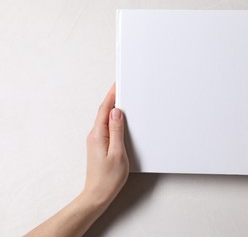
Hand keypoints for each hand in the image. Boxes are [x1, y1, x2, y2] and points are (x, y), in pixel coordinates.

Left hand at [26, 84, 129, 236]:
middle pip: (104, 111)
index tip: (117, 84)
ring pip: (104, 119)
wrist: (98, 194)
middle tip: (121, 88)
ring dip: (112, 108)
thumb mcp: (117, 152)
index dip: (111, 95)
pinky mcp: (99, 145)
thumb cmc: (109, 177)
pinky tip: (119, 119)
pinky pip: (106, 127)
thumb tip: (116, 112)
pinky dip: (113, 119)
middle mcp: (94, 135)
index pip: (105, 109)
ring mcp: (95, 140)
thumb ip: (116, 131)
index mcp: (98, 135)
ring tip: (122, 99)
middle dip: (112, 98)